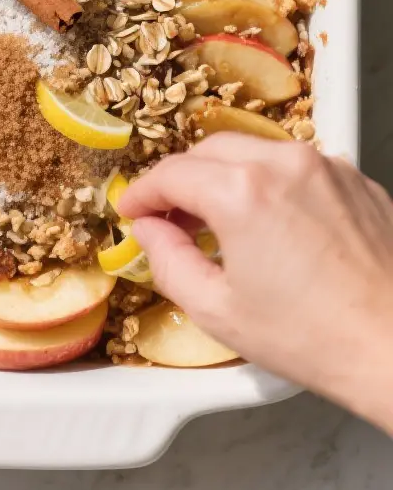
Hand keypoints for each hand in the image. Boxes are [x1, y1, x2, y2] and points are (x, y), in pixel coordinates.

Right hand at [120, 136, 392, 430]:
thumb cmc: (318, 338)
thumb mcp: (218, 310)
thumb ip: (168, 261)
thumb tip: (151, 234)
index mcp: (242, 193)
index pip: (172, 173)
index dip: (142, 193)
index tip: (134, 211)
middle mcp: (285, 164)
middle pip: (210, 150)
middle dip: (182, 180)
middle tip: (169, 219)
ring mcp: (326, 167)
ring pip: (254, 151)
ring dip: (226, 177)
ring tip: (219, 224)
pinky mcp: (355, 179)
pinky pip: (296, 166)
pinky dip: (270, 183)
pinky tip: (270, 226)